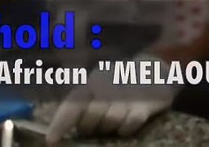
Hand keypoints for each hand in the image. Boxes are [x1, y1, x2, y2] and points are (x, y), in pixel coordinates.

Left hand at [46, 53, 178, 143]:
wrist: (157, 69)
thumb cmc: (122, 84)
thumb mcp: (101, 87)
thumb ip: (86, 104)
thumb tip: (65, 128)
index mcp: (93, 82)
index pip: (73, 104)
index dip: (60, 123)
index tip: (51, 141)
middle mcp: (108, 87)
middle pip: (90, 117)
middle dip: (91, 127)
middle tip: (99, 125)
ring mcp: (127, 95)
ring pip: (110, 121)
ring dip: (110, 128)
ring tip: (117, 121)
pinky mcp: (145, 104)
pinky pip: (129, 124)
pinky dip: (126, 128)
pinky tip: (129, 123)